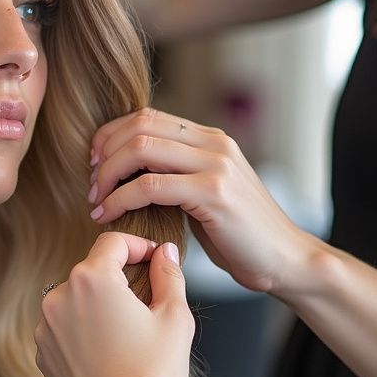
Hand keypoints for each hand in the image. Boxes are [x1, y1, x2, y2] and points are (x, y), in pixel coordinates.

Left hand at [35, 233, 193, 376]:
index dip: (138, 245)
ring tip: (127, 335)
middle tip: (147, 302)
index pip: (112, 242)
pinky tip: (108, 355)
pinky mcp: (41, 352)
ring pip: (76, 300)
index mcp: (91, 280)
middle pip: (92, 271)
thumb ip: (169, 275)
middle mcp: (59, 297)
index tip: (154, 259)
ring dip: (98, 306)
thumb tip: (165, 253)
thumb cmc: (153, 376)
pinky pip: (64, 328)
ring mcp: (45, 326)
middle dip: (119, 279)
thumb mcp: (175, 318)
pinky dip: (83, 331)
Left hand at [89, 109, 316, 294]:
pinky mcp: (214, 192)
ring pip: (141, 148)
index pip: (146, 116)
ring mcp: (216, 164)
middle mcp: (214, 143)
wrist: (285, 260)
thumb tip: (124, 171)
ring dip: (107, 175)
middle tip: (91, 185)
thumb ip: (173, 174)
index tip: (93, 164)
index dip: (110, 136)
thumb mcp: (202, 193)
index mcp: (209, 138)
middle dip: (104, 153)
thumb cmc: (238, 234)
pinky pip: (150, 185)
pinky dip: (120, 199)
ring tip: (96, 201)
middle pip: (139, 126)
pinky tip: (109, 215)